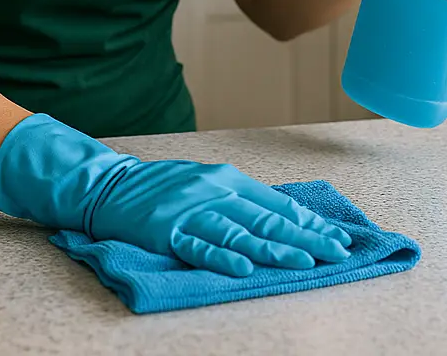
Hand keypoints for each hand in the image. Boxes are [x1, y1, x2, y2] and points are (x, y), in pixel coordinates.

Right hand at [0, 114, 351, 276]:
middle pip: (266, 219)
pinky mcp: (167, 231)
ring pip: (240, 233)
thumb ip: (240, 200)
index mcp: (227, 179)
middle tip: (336, 253)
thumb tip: (283, 220)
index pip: (276, 204)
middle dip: (305, 238)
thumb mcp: (205, 183)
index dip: (308, 223)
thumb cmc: (162, 187)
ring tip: (304, 263)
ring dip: (274, 250)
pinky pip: (199, 246)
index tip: (337, 238)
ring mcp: (190, 211)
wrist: (109, 184)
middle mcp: (214, 191)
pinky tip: (244, 267)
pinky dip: (223, 257)